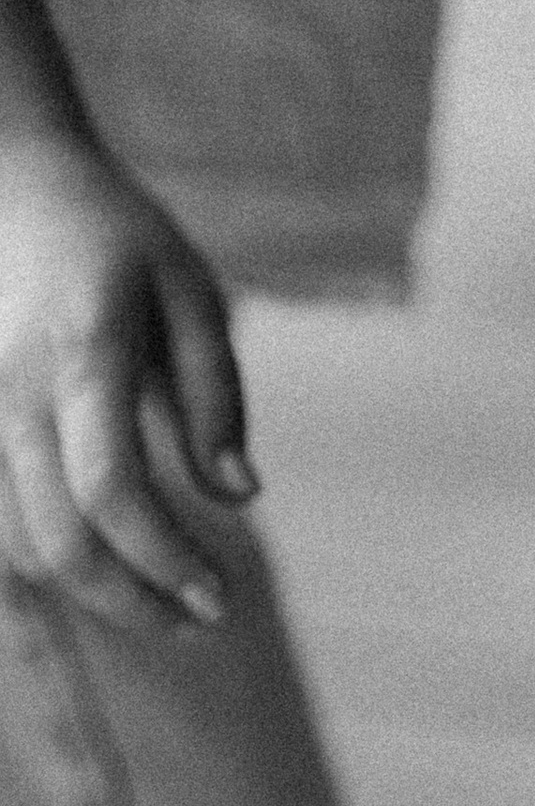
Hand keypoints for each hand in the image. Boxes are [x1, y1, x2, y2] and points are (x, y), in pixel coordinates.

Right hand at [0, 140, 254, 629]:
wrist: (8, 184)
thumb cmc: (115, 235)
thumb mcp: (191, 292)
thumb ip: (216, 396)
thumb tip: (240, 497)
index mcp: (83, 355)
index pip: (110, 490)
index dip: (164, 559)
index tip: (220, 596)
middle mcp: (15, 394)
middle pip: (58, 540)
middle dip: (133, 601)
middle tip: (200, 621)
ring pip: (21, 542)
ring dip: (95, 590)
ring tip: (167, 598)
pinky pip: (2, 518)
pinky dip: (55, 557)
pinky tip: (113, 561)